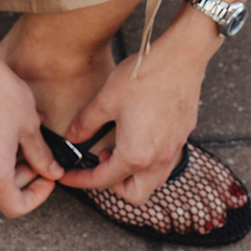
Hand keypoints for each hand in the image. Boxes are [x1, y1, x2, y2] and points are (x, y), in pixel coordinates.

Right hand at [0, 53, 63, 217]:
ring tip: (26, 131)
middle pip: (3, 188)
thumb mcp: (30, 126)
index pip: (15, 207)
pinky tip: (7, 123)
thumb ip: (42, 155)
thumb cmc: (1, 94)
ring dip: (12, 158)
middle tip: (40, 150)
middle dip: (27, 173)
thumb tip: (52, 172)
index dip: (36, 197)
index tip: (47, 178)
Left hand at [58, 28, 210, 204]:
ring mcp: (174, 149)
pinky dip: (148, 160)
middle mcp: (158, 160)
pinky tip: (139, 135)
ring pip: (152, 181)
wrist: (180, 57)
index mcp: (135, 155)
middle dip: (113, 185)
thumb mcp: (106, 99)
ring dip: (132, 175)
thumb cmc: (144, 76)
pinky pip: (164, 162)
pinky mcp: (183, 136)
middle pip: (133, 194)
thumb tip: (73, 137)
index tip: (68, 176)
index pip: (103, 181)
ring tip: (119, 148)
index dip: (80, 180)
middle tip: (100, 162)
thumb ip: (86, 122)